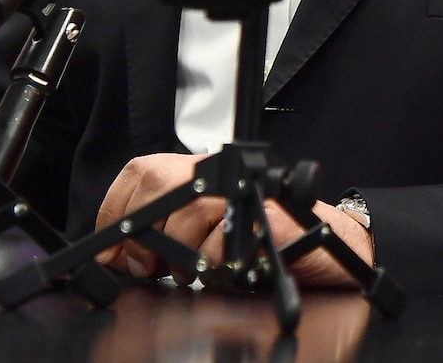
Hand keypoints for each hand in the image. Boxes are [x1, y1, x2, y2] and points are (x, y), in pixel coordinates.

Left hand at [95, 153, 374, 288]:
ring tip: (199, 271)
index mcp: (203, 173)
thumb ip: (167, 232)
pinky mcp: (267, 216)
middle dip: (143, 235)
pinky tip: (232, 268)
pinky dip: (218, 268)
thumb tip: (118, 256)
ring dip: (184, 256)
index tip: (113, 251)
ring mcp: (245, 192)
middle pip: (157, 182)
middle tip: (151, 265)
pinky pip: (220, 245)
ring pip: (186, 214)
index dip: (117, 211)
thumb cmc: (267, 240)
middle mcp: (223, 174)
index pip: (141, 172)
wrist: (329, 244)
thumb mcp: (209, 231)